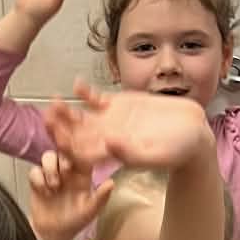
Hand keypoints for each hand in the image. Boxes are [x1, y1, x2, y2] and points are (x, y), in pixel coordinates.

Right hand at [27, 150, 112, 239]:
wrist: (53, 234)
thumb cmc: (75, 221)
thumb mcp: (91, 211)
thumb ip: (101, 197)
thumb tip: (111, 183)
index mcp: (82, 175)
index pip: (82, 155)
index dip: (79, 152)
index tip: (79, 159)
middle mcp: (67, 172)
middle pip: (63, 151)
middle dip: (63, 159)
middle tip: (65, 172)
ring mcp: (51, 175)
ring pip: (48, 157)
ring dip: (50, 168)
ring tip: (54, 185)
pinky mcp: (37, 182)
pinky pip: (35, 171)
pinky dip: (39, 180)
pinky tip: (45, 192)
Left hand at [43, 82, 209, 172]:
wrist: (192, 133)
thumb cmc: (177, 150)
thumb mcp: (156, 154)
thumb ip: (132, 152)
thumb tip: (108, 143)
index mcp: (110, 153)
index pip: (80, 152)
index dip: (65, 145)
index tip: (55, 136)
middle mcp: (105, 137)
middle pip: (74, 133)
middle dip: (59, 126)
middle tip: (47, 115)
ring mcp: (110, 120)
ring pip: (80, 115)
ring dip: (66, 109)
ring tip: (54, 100)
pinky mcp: (119, 104)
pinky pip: (96, 98)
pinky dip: (86, 92)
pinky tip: (77, 85)